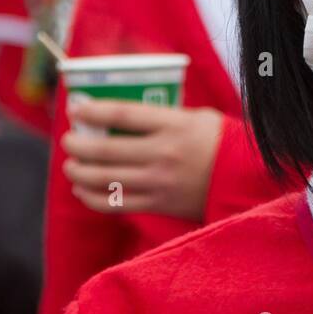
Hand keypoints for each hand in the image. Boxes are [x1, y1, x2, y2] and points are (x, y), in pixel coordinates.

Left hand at [61, 98, 223, 220]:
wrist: (243, 179)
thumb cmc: (218, 141)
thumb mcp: (196, 117)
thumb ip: (162, 115)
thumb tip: (120, 113)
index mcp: (174, 125)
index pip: (123, 113)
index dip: (93, 110)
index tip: (75, 109)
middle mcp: (163, 153)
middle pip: (106, 148)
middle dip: (78, 144)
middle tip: (69, 140)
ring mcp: (159, 181)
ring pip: (105, 178)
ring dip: (79, 172)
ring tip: (71, 166)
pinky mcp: (158, 204)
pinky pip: (116, 203)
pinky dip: (92, 198)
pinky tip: (83, 191)